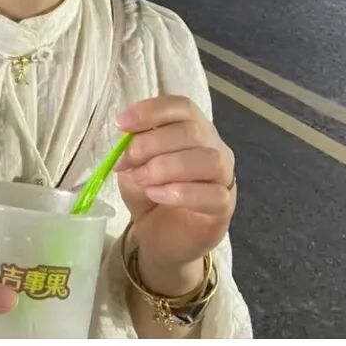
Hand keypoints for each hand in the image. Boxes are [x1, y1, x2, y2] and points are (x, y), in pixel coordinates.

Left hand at [114, 96, 235, 287]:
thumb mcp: (135, 168)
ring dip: (167, 166)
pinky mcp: (223, 207)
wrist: (162, 238)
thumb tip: (127, 144)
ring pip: (208, 160)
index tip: (122, 123)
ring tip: (142, 179)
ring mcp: (223, 177)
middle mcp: (214, 148)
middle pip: (192, 131)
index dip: (152, 111)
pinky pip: (212, 194)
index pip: (182, 107)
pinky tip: (157, 195)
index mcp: (192, 130)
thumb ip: (134, 153)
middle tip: (127, 161)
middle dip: (152, 143)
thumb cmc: (151, 194)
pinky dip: (180, 192)